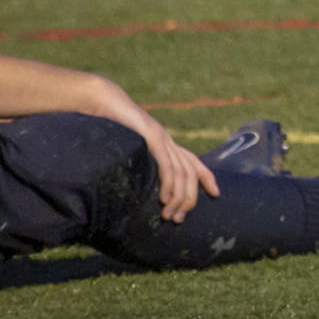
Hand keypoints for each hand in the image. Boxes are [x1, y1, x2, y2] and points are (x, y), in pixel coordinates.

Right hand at [88, 80, 217, 222]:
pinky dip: (168, 183)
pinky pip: (166, 163)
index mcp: (165, 143)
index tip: (216, 193)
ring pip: (181, 172)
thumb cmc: (108, 125)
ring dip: (178, 197)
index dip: (207, 177)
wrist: (102, 100)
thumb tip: (133, 183)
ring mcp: (161, 138)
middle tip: (179, 218)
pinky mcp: (150, 137)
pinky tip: (165, 199)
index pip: (194, 161)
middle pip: (191, 172)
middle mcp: (168, 141)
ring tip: (170, 216)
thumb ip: (135, 161)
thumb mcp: (126, 147)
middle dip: (189, 198)